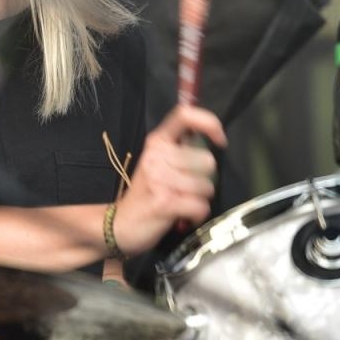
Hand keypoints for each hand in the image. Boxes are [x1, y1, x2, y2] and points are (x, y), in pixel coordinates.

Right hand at [111, 105, 226, 255]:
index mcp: (157, 143)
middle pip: (206, 161)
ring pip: (206, 186)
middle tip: (186, 189)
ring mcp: (158, 179)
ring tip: (181, 202)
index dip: (209, 123)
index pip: (185, 115)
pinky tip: (183, 216)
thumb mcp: (158, 164)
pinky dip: (196, 216)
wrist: (119, 224)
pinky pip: (200, 206)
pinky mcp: (163, 202)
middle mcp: (156, 156)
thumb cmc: (146, 194)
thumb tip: (214, 138)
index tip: (219, 140)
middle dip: (204, 180)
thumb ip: (181, 149)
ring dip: (199, 200)